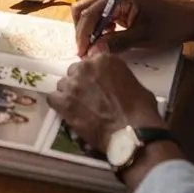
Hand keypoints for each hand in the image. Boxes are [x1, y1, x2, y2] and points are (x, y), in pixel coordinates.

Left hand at [47, 54, 163, 154]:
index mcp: (104, 60)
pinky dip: (59, 105)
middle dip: (80, 83)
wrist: (132, 133)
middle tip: (89, 98)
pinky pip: (53, 99)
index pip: (90, 61)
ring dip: (69, 94)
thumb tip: (112, 79)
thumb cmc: (141, 110)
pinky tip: (68, 113)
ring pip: (63, 85)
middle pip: (74, 72)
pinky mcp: (64, 102)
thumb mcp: (134, 83)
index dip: (93, 75)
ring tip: (79, 108)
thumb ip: (117, 75)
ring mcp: (73, 84)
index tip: (97, 85)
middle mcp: (85, 67)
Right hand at [71, 0, 193, 57]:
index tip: (82, 52)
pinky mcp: (119, 6)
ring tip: (93, 49)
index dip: (83, 33)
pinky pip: (100, 16)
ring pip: (90, 12)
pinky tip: (105, 41)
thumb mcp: (144, 37)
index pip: (91, 11)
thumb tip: (93, 52)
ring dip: (88, 30)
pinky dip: (97, 29)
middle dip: (82, 30)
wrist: (189, 20)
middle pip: (85, 7)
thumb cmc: (171, 25)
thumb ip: (117, 42)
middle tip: (85, 52)